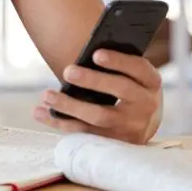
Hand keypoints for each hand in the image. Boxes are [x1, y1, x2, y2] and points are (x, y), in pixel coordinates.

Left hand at [33, 50, 162, 144]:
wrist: (141, 122)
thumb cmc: (128, 86)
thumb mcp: (131, 74)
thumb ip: (115, 62)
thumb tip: (87, 49)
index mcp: (151, 82)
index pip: (138, 68)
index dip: (118, 61)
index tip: (95, 54)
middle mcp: (146, 106)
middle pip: (119, 90)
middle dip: (92, 80)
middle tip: (67, 71)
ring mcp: (131, 127)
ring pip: (99, 116)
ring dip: (70, 106)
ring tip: (47, 95)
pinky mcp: (114, 143)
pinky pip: (84, 133)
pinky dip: (60, 122)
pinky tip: (41, 112)